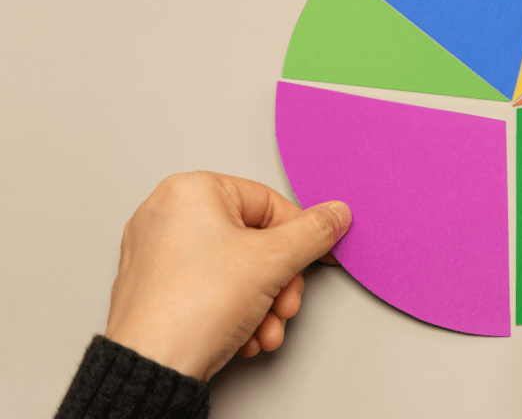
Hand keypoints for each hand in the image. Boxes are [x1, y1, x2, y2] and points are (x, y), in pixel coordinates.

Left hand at [104, 172, 350, 380]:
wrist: (152, 365)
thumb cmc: (193, 307)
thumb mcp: (275, 261)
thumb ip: (313, 232)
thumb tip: (334, 215)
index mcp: (191, 191)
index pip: (269, 204)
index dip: (300, 236)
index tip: (316, 257)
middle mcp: (167, 214)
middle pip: (254, 240)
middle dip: (279, 282)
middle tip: (285, 304)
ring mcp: (157, 251)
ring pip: (235, 269)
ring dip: (263, 302)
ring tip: (264, 328)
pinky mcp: (155, 286)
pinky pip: (211, 287)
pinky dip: (236, 310)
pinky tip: (244, 334)